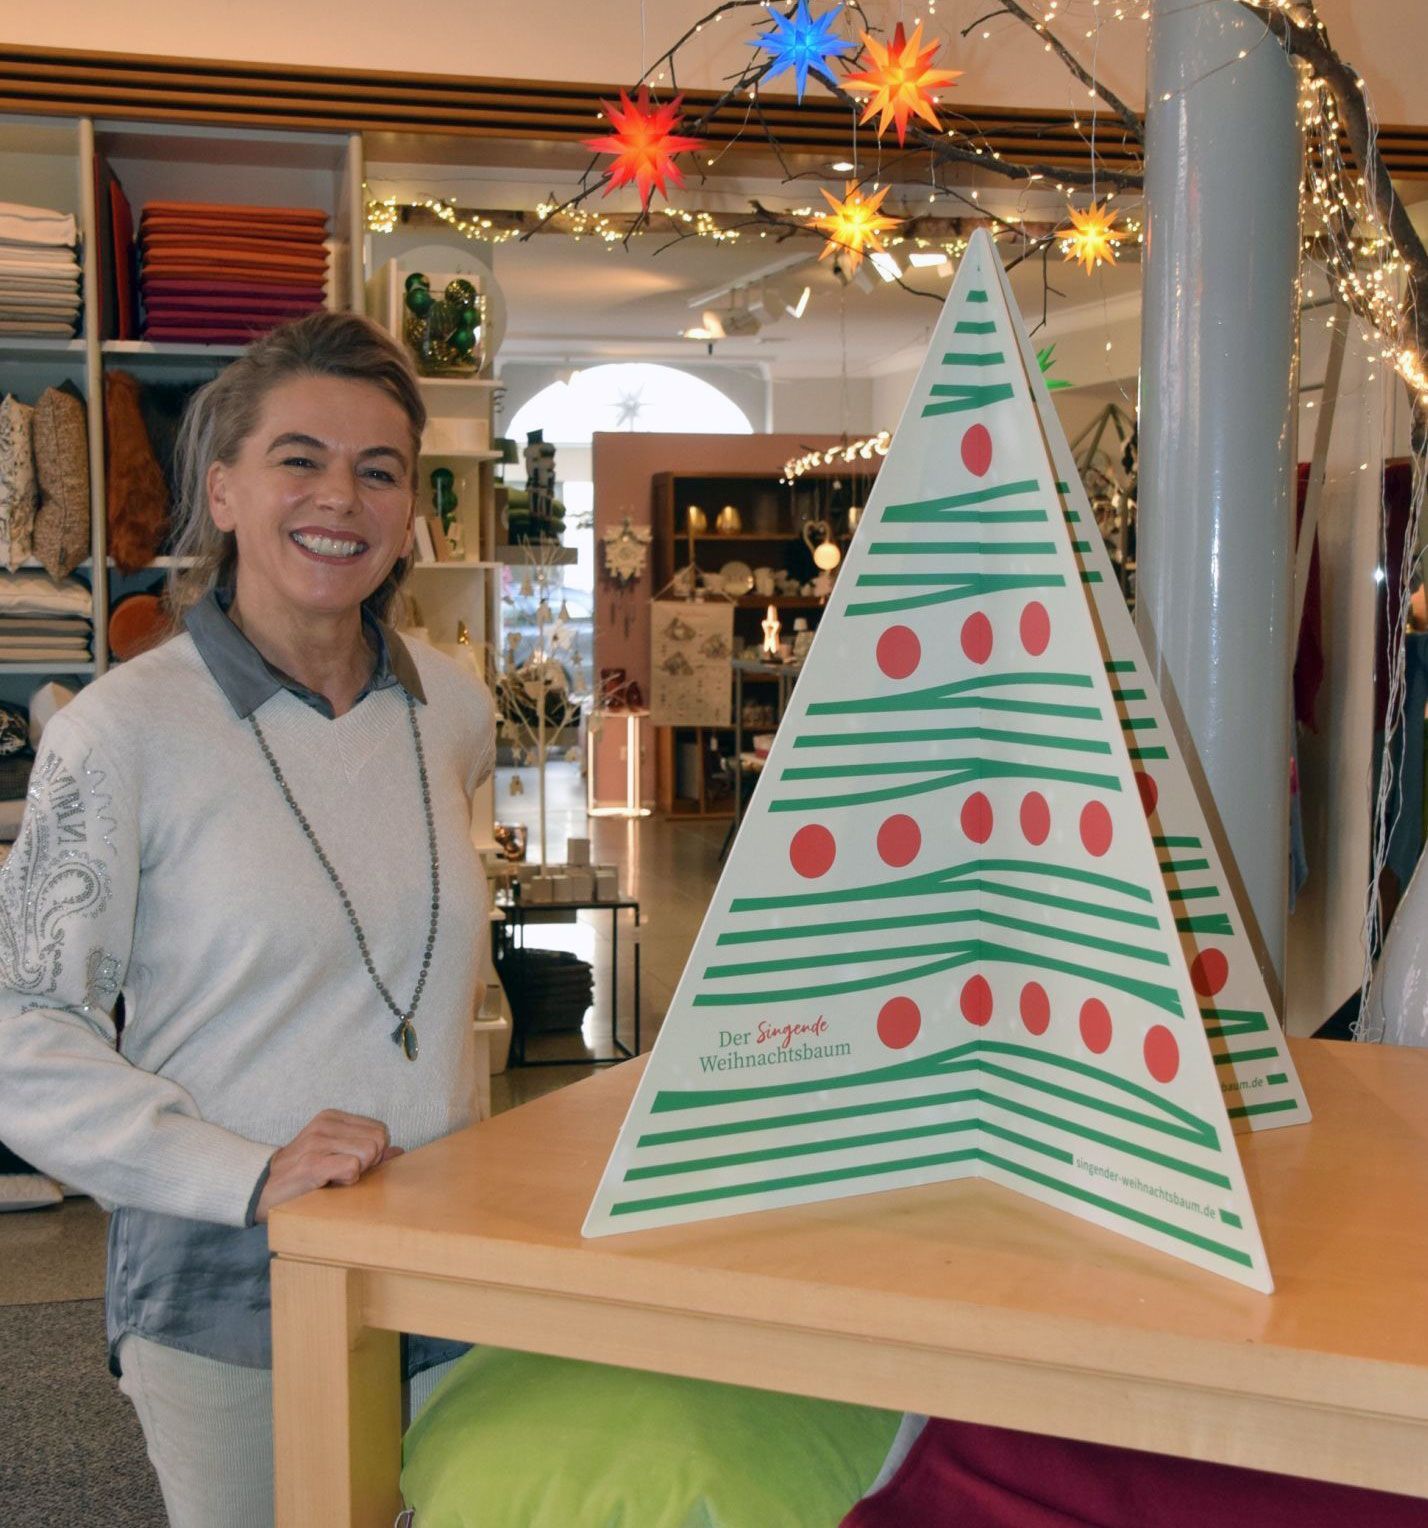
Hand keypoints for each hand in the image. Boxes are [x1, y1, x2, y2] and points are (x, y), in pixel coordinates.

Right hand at [254, 1109, 403, 1222]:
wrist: (262, 1189)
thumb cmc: (303, 1174)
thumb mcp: (335, 1154)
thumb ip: (367, 1151)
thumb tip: (399, 1152)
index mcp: (333, 1117)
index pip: (380, 1129)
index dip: (374, 1153)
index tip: (351, 1163)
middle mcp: (325, 1124)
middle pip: (379, 1140)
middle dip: (369, 1162)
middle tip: (343, 1172)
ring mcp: (318, 1142)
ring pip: (369, 1153)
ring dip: (356, 1173)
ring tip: (333, 1177)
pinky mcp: (312, 1163)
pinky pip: (352, 1167)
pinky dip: (347, 1180)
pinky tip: (328, 1183)